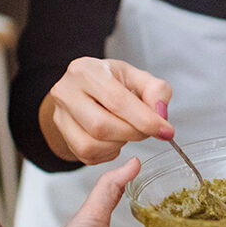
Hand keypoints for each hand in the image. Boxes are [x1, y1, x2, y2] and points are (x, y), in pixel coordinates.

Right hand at [45, 57, 173, 162]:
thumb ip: (156, 91)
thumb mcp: (137, 77)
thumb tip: (160, 115)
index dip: (144, 119)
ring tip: (128, 131)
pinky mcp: (62, 135)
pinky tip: (115, 140)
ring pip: (91, 144)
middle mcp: (66, 92)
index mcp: (87, 70)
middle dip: (132, 134)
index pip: (117, 100)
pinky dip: (108, 153)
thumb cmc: (113, 82)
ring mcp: (60, 115)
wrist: (87, 89)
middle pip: (101, 126)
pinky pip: (86, 156)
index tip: (165, 131)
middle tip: (147, 131)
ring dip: (119, 145)